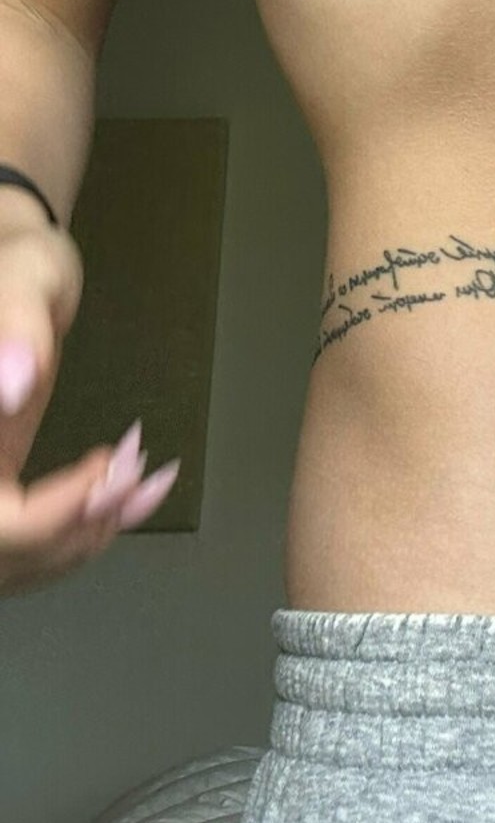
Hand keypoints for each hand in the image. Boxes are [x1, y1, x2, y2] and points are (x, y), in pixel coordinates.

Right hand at [0, 211, 179, 596]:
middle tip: (146, 478)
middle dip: (85, 526)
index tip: (108, 468)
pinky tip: (133, 491)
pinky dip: (89, 525)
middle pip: (12, 554)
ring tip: (151, 484)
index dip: (54, 513)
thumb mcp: (19, 280)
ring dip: (96, 531)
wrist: (17, 269)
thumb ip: (13, 327)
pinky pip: (37, 537)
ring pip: (27, 558)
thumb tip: (12, 385)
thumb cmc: (19, 265)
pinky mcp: (0, 487)